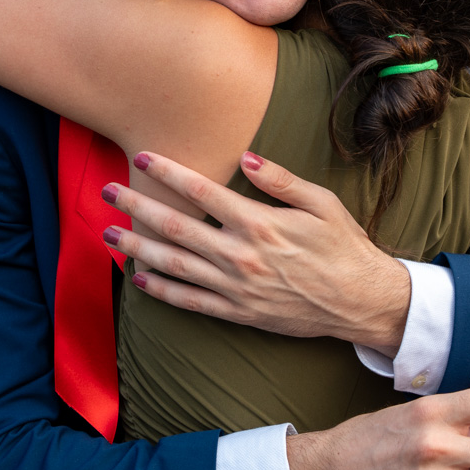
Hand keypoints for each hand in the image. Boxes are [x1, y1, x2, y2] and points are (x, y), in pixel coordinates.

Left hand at [105, 150, 410, 351]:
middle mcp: (241, 255)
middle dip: (137, 207)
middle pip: (176, 227)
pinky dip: (162, 290)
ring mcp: (236, 287)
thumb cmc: (345, 247)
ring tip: (108, 234)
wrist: (361, 302)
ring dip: (137, 247)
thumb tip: (245, 157)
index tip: (143, 158)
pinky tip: (140, 277)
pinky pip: (191, 301)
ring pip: (174, 265)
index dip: (169, 173)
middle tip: (107, 192)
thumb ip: (281, 180)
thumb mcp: (322, 203)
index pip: (202, 192)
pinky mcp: (238, 311)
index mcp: (260, 223)